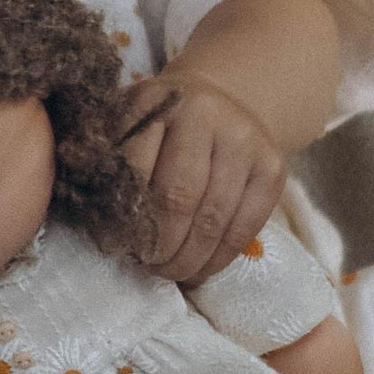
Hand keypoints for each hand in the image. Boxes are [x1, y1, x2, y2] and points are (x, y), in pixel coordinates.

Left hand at [120, 70, 285, 284]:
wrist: (221, 102)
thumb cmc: (160, 127)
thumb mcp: (127, 129)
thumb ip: (107, 166)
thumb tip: (100, 227)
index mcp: (155, 101)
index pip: (135, 169)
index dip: (124, 216)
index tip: (116, 245)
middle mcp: (204, 113)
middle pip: (178, 197)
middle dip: (160, 245)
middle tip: (148, 265)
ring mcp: (244, 139)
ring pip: (213, 218)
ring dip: (189, 259)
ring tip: (171, 272)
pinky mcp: (272, 166)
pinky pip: (244, 227)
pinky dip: (219, 258)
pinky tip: (200, 269)